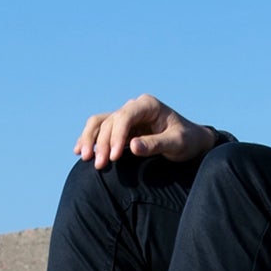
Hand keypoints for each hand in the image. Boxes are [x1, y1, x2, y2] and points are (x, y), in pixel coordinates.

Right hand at [74, 93, 217, 171]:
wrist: (191, 142)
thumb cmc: (187, 141)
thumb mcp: (177, 144)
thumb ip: (156, 144)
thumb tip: (132, 146)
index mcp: (148, 105)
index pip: (125, 116)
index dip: (117, 136)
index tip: (114, 157)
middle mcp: (134, 107)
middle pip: (110, 121)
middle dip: (102, 143)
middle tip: (100, 165)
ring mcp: (126, 117)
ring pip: (100, 123)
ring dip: (90, 139)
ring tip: (84, 158)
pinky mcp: (121, 128)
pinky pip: (100, 130)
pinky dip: (89, 139)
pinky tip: (79, 150)